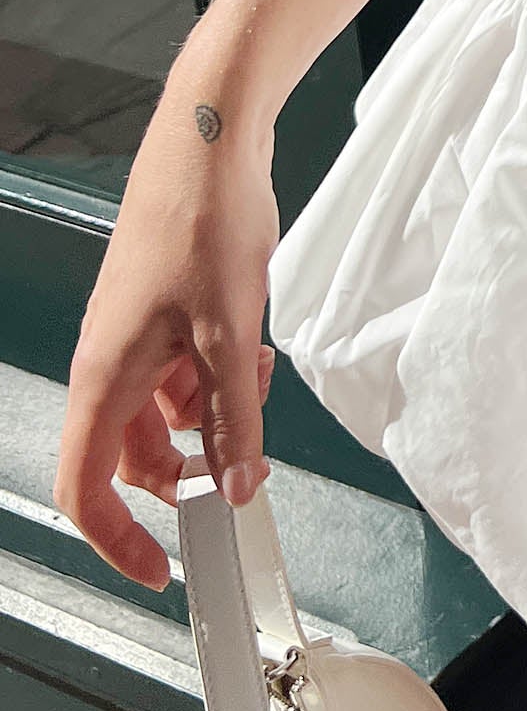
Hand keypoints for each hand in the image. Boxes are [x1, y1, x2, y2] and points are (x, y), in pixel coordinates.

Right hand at [55, 91, 281, 587]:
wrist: (209, 141)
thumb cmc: (203, 217)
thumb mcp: (232, 333)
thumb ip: (235, 420)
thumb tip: (236, 487)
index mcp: (105, 376)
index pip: (86, 488)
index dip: (118, 540)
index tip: (159, 569)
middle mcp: (108, 361)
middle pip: (134, 455)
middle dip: (190, 466)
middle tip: (245, 463)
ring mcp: (132, 336)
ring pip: (165, 412)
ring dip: (214, 413)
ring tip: (255, 378)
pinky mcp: (159, 313)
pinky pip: (180, 372)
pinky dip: (216, 376)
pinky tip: (250, 353)